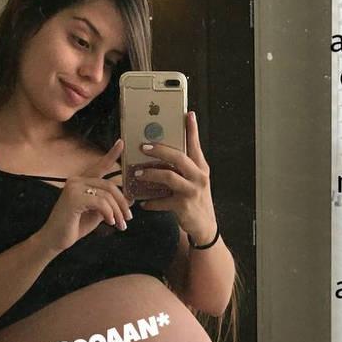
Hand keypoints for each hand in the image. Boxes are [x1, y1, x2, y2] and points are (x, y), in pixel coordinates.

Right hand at [36, 140, 133, 254]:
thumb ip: (111, 204)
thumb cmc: (75, 226)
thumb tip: (130, 198)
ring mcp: (73, 187)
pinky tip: (109, 222)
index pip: (100, 166)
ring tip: (120, 225)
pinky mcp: (73, 198)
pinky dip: (109, 213)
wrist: (56, 239)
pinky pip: (100, 202)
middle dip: (122, 203)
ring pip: (107, 195)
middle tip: (128, 218)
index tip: (122, 143)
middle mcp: (77, 180)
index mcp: (82, 182)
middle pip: (110, 185)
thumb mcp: (98, 213)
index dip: (111, 154)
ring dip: (117, 212)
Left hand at [134, 112, 217, 241]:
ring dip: (150, 174)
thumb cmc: (195, 199)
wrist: (205, 226)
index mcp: (201, 168)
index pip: (195, 145)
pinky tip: (143, 203)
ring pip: (168, 177)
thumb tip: (163, 153)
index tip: (188, 114)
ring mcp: (192, 191)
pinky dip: (151, 202)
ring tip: (137, 173)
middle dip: (159, 150)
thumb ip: (184, 167)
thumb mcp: (195, 181)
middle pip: (178, 158)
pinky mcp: (183, 206)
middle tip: (143, 147)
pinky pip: (162, 201)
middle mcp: (199, 177)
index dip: (192, 129)